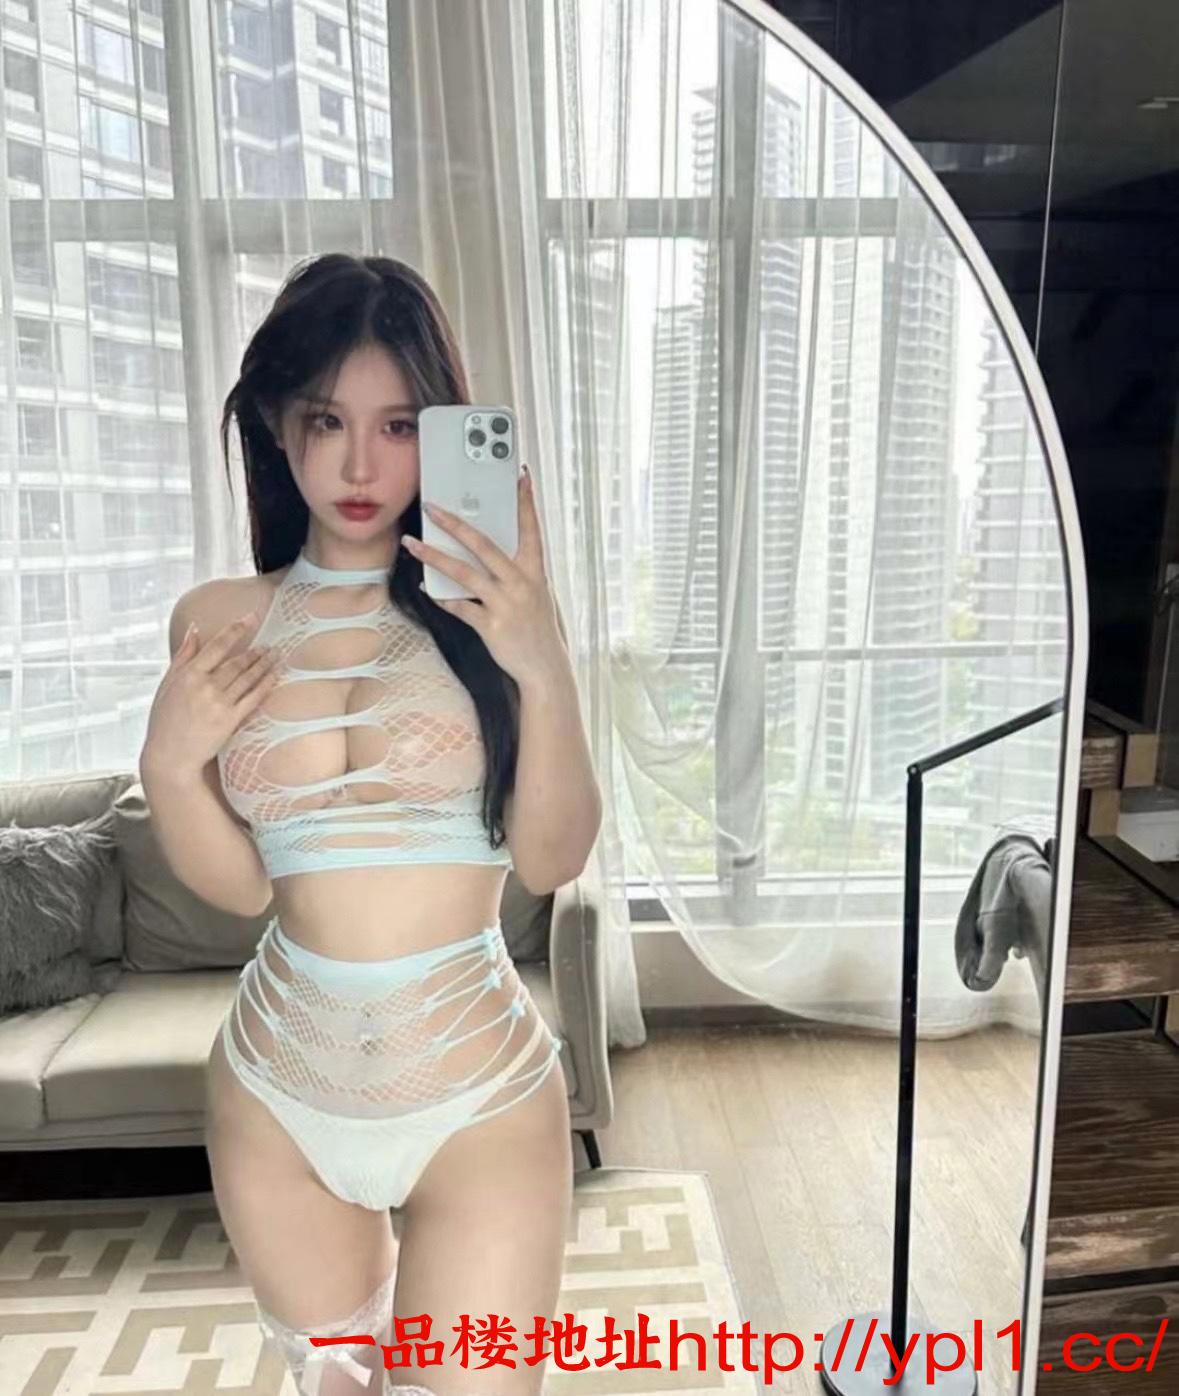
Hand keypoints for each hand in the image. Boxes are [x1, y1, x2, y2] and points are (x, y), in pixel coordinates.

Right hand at [141, 613, 281, 774]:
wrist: (170, 756)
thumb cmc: (165, 721)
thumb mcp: (167, 685)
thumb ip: (183, 656)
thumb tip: (194, 629)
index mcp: (188, 675)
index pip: (218, 645)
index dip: (237, 629)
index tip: (251, 617)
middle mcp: (205, 686)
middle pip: (237, 662)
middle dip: (256, 651)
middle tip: (270, 643)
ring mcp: (219, 703)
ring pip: (248, 677)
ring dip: (264, 664)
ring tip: (276, 655)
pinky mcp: (230, 720)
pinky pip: (253, 697)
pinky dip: (266, 684)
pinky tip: (275, 675)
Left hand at [403, 465, 565, 685]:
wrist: (545, 669)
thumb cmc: (539, 630)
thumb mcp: (538, 595)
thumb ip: (519, 574)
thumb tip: (492, 554)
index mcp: (535, 572)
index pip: (531, 529)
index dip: (526, 502)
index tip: (521, 476)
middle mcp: (520, 583)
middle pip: (483, 545)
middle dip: (455, 524)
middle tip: (433, 508)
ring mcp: (505, 604)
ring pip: (463, 572)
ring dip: (434, 556)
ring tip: (413, 544)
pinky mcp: (490, 625)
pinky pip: (459, 606)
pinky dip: (440, 596)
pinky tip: (426, 587)